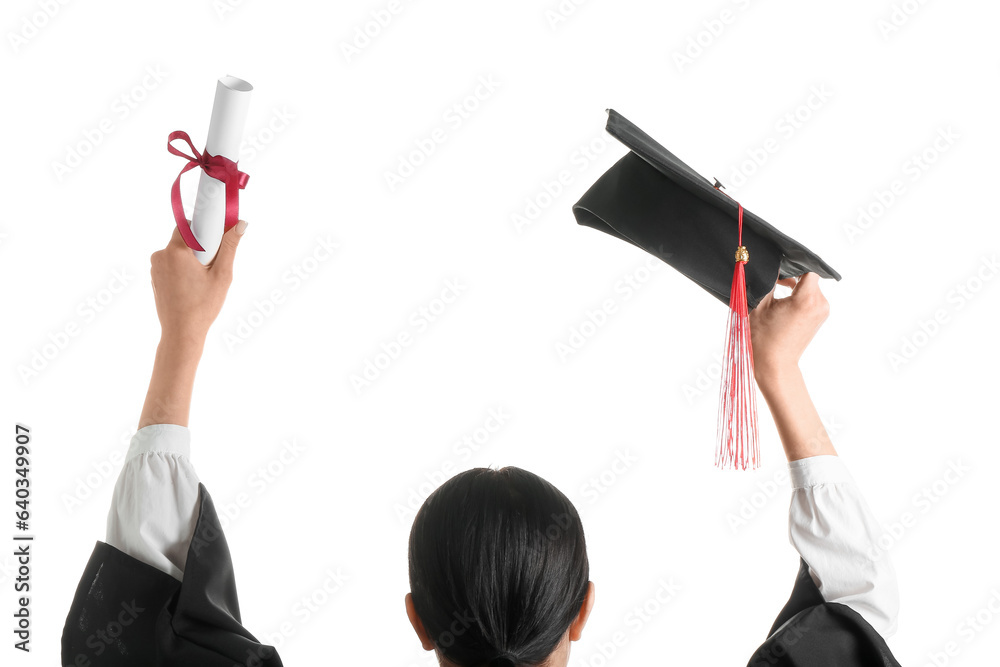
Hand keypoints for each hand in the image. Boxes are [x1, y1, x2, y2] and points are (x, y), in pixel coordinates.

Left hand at [149, 220, 246, 344]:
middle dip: (200, 247)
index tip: (215, 238)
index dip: (203, 228)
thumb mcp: (222, 275)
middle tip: (213, 265)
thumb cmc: (203, 306)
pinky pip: (171, 265)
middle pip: (183, 239)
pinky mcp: (154, 278)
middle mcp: (160, 256)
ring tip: (202, 280)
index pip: (188, 225)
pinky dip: (182, 269)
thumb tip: (240, 224)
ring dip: (191, 259)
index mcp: (175, 251)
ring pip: (177, 253)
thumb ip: (230, 247)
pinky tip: (192, 286)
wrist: (182, 332)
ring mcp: (155, 268)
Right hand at [749, 272, 828, 390]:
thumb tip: (772, 267)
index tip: (780, 271)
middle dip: (793, 278)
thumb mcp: (761, 304)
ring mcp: (822, 312)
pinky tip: (784, 306)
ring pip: (811, 288)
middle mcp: (820, 304)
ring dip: (796, 288)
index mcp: (806, 299)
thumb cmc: (764, 339)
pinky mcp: (819, 318)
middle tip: (775, 284)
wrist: (774, 364)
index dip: (794, 267)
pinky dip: (800, 298)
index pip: (807, 270)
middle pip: (809, 279)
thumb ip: (769, 282)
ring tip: (778, 297)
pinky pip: (812, 299)